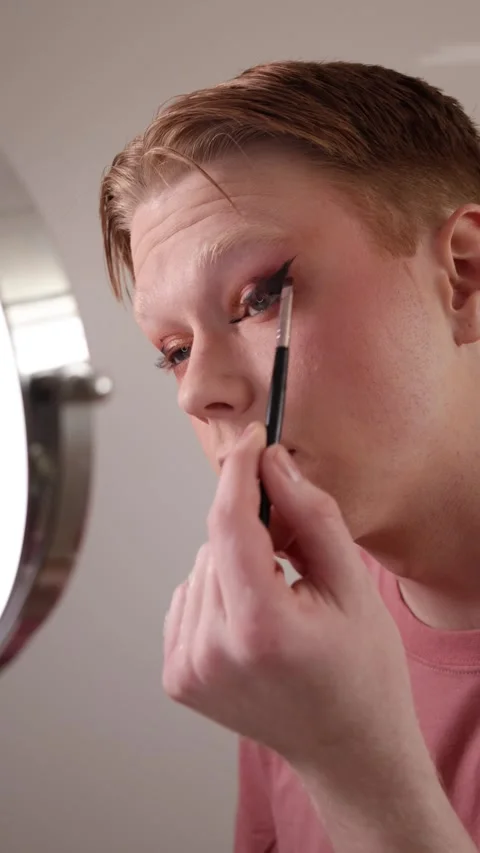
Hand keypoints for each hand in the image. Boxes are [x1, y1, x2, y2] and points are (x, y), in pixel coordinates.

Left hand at [163, 422, 429, 797]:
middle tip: (293, 555)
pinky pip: (189, 596)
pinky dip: (217, 592)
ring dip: (235, 564)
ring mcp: (189, 667)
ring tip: (279, 600)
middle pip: (215, 542)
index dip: (239, 472)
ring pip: (200, 566)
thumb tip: (273, 462)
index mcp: (260, 628)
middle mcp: (212, 650)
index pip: (230, 523)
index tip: (251, 440)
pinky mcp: (178, 675)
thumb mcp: (351, 584)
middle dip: (252, 530)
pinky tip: (252, 621)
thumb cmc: (360, 672)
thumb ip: (310, 514)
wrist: (346, 747)